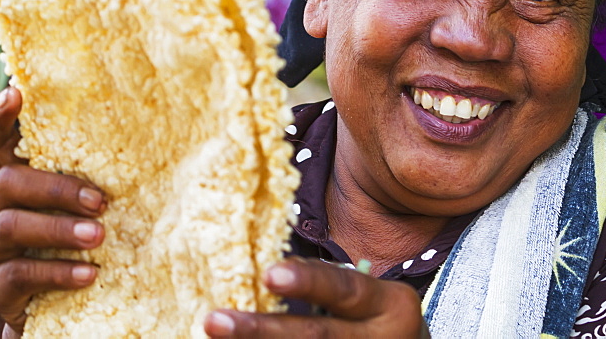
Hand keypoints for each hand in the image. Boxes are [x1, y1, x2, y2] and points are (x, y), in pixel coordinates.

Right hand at [0, 87, 106, 335]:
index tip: (16, 93)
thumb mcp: (73, 203)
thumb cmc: (69, 236)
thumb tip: (151, 139)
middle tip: (101, 201)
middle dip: (57, 189)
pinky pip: (21, 272)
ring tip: (99, 236)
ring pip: (12, 226)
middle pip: (9, 182)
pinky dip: (59, 271)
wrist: (49, 302)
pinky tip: (90, 273)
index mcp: (11, 178)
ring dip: (60, 229)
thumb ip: (88, 174)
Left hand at [204, 257, 428, 337]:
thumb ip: (331, 285)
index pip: (344, 289)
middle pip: (317, 336)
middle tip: (215, 320)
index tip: (268, 273)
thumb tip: (267, 273)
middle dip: (263, 330)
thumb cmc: (378, 320)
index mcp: (391, 305)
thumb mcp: (371, 298)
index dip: (307, 281)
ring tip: (216, 338)